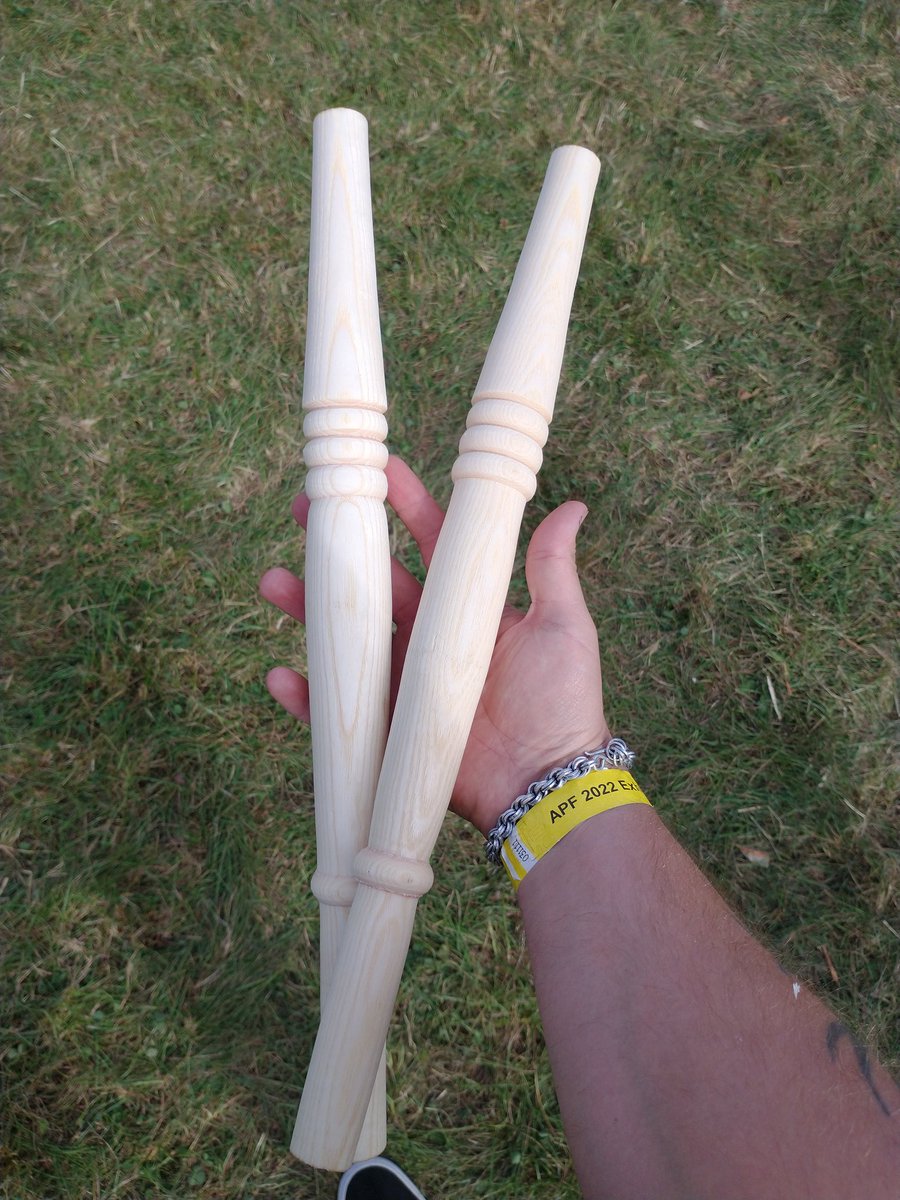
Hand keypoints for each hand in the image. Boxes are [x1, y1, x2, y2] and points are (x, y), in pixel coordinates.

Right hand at [260, 456, 609, 834]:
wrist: (546, 785)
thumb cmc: (562, 704)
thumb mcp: (562, 627)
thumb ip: (551, 570)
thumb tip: (574, 506)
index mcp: (467, 609)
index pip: (430, 545)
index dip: (404, 505)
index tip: (379, 467)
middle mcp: (429, 641)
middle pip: (374, 585)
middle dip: (339, 547)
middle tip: (302, 511)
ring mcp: (403, 684)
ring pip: (347, 639)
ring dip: (308, 610)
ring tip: (274, 581)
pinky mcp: (388, 730)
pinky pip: (338, 711)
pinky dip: (306, 696)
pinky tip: (280, 675)